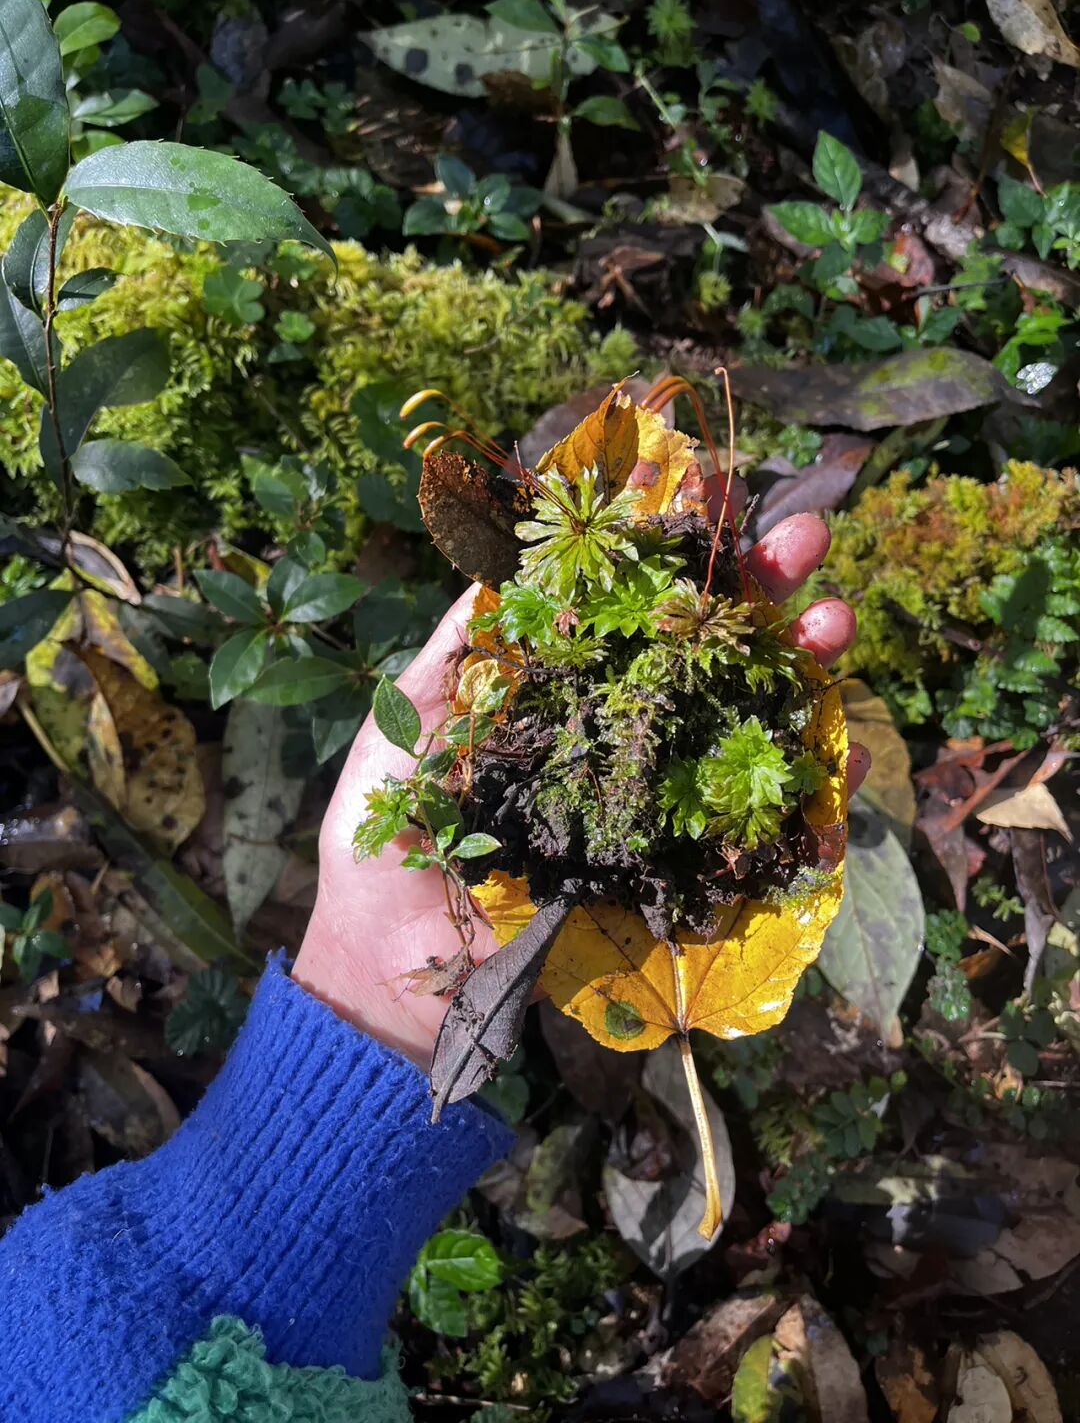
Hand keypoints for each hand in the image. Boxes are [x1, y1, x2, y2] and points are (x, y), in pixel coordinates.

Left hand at [294, 513, 866, 1066]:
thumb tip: (505, 557)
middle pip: (709, 651)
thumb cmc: (388, 842)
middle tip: (806, 541)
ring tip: (836, 623)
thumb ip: (457, 651)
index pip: (633, 607)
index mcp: (567, 692)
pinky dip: (813, 798)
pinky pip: (760, 832)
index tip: (713, 493)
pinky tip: (845, 755)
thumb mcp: (404, 727)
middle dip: (763, 590)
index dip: (674, 552)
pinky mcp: (679, 874)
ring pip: (751, 723)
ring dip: (805, 667)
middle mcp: (625, 735)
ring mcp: (661, 800)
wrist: (393, 967)